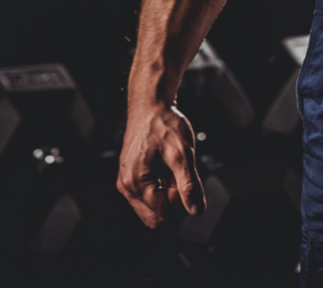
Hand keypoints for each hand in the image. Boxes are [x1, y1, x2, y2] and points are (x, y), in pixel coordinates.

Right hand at [117, 103, 204, 227]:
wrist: (151, 105)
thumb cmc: (163, 124)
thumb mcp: (182, 154)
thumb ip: (189, 185)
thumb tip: (195, 209)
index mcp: (136, 182)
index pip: (163, 213)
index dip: (181, 202)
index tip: (187, 182)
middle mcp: (127, 186)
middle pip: (155, 216)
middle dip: (173, 203)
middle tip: (181, 179)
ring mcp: (127, 183)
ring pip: (152, 208)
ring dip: (168, 195)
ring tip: (173, 171)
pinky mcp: (132, 178)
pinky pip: (149, 196)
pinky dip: (162, 188)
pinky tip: (167, 170)